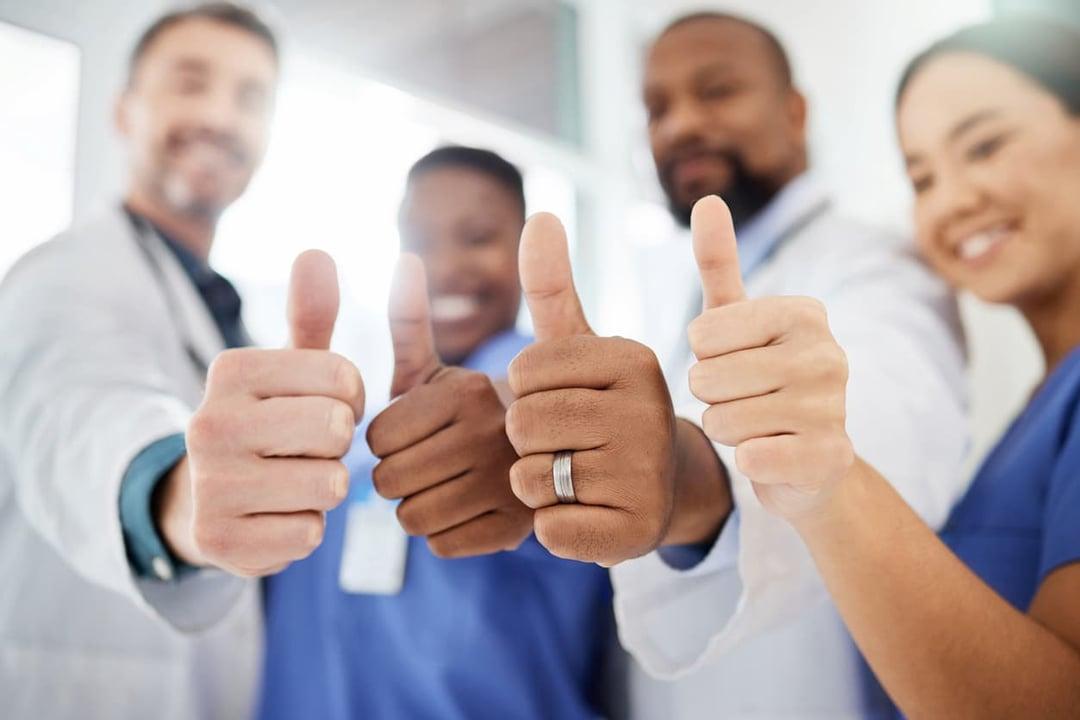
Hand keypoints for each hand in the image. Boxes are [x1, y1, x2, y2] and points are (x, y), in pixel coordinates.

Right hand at [158, 250, 364, 576]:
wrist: (204, 501)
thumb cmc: (267, 423)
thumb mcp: (288, 369)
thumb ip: (311, 314)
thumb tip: (318, 250)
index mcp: (230, 371)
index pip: (344, 377)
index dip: (352, 399)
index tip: (324, 406)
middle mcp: (209, 424)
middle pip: (336, 429)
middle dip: (339, 443)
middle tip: (310, 448)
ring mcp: (210, 487)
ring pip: (329, 485)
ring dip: (326, 488)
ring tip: (293, 480)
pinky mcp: (219, 542)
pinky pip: (309, 535)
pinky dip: (305, 529)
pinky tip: (276, 517)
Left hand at [365, 254, 531, 557]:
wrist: (558, 455)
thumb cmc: (477, 412)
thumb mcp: (444, 367)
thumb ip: (410, 320)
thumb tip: (403, 259)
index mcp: (468, 391)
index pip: (377, 438)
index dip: (387, 439)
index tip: (417, 432)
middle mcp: (492, 436)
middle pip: (388, 482)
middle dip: (398, 475)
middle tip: (429, 463)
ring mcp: (508, 486)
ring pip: (411, 518)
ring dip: (419, 506)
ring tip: (448, 484)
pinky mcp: (516, 531)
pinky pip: (442, 543)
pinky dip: (446, 532)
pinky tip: (469, 510)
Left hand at [505, 214, 676, 565]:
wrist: (660, 490)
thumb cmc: (604, 412)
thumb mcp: (580, 348)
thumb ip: (552, 285)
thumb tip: (541, 215)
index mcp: (632, 359)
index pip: (522, 371)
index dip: (525, 392)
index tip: (566, 399)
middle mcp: (648, 411)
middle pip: (521, 423)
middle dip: (528, 440)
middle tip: (571, 444)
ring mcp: (644, 474)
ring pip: (529, 478)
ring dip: (538, 485)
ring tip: (580, 477)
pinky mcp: (633, 532)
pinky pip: (547, 529)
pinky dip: (554, 526)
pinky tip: (589, 514)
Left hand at [687, 196, 853, 521]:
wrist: (806, 461)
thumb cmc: (760, 381)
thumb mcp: (735, 320)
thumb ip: (718, 263)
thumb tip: (707, 199)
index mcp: (804, 313)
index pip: (702, 335)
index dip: (702, 357)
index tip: (732, 362)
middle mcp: (828, 354)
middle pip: (708, 379)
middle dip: (709, 398)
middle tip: (741, 400)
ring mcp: (834, 407)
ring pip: (723, 421)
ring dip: (726, 430)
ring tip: (756, 426)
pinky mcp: (830, 456)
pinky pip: (751, 459)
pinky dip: (748, 462)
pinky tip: (771, 455)